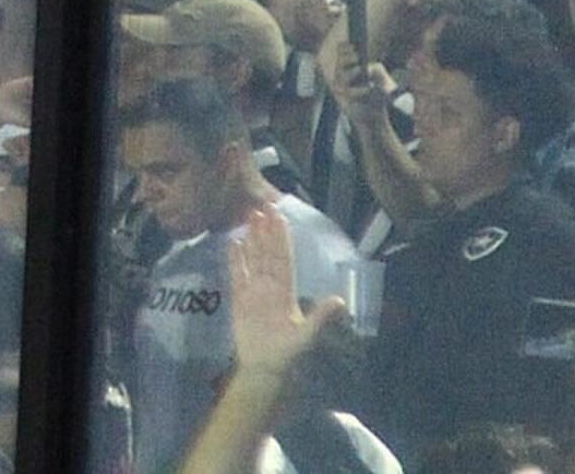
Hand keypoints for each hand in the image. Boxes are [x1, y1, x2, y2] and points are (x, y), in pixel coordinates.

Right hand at [224, 211, 347, 377]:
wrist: (264, 368)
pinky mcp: (239, 299)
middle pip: (268, 254)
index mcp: (286, 292)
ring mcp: (254, 291)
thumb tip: (340, 300)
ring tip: (248, 218)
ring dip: (251, 239)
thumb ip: (320, 317)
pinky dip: (235, 259)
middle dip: (266, 231)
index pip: (284, 259)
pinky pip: (237, 275)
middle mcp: (270, 287)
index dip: (281, 239)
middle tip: (263, 207)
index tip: (279, 217)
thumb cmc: (286, 353)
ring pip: (253, 260)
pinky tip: (233, 243)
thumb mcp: (306, 336)